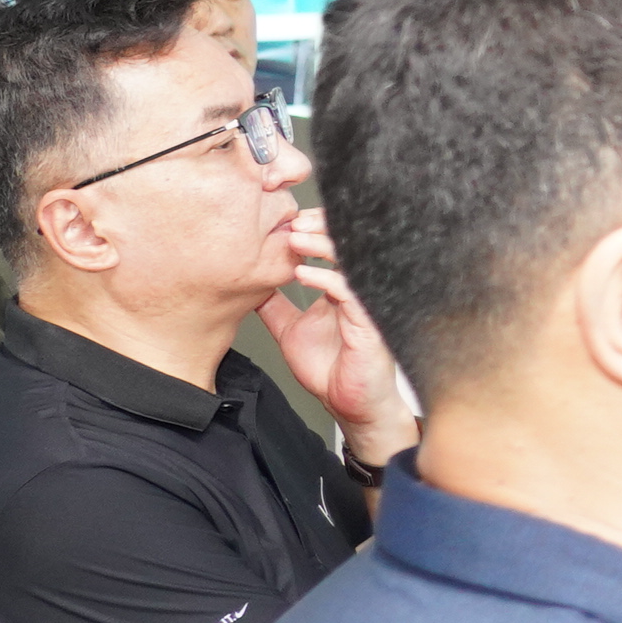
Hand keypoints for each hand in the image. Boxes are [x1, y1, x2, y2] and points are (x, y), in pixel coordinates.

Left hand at [262, 229, 420, 465]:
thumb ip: (276, 308)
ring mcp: (364, 304)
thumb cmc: (329, 370)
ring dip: (322, 245)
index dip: (312, 230)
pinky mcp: (370, 322)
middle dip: (319, 227)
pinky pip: (350, 291)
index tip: (286, 223)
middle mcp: (355, 292)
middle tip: (293, 220)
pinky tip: (303, 274)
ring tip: (295, 238)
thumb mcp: (291, 331)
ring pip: (351, 260)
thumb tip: (251, 287)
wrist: (350, 403)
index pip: (331, 248)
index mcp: (339, 290)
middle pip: (345, 245)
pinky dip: (326, 279)